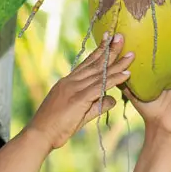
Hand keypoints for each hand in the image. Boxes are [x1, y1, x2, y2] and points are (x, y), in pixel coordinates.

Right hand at [26, 33, 134, 150]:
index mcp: (67, 83)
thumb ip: (96, 105)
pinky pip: (100, 86)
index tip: (107, 41)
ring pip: (100, 73)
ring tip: (131, 54)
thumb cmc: (54, 127)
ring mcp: (74, 89)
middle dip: (109, 50)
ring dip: (117, 62)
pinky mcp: (79, 99)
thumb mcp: (78, 114)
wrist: (40, 134)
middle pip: (94, 64)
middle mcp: (70, 82)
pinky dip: (115, 79)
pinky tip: (126, 74)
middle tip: (121, 37)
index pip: (86, 64)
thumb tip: (112, 99)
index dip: (98, 52)